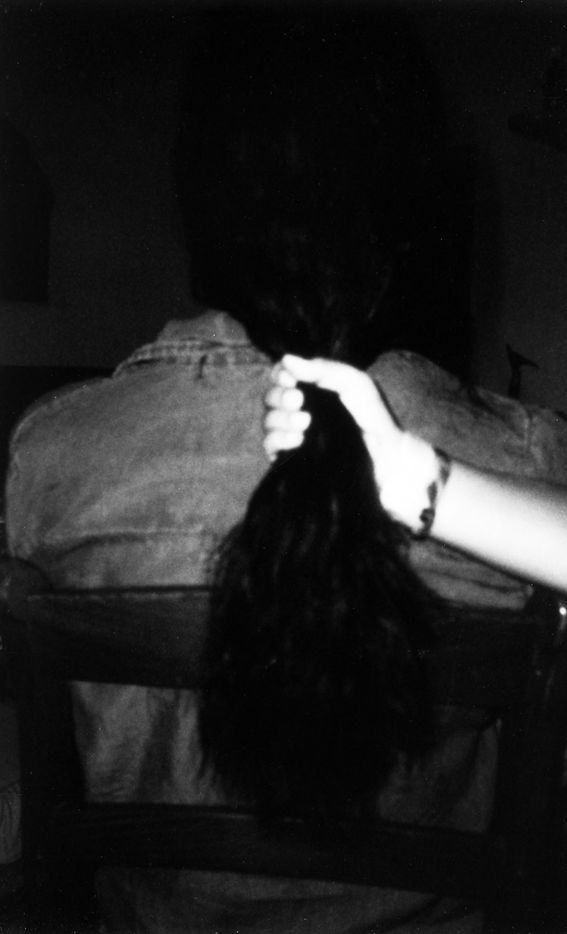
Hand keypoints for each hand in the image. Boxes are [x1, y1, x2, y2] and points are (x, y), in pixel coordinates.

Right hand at [263, 354, 402, 475]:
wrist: (384, 456)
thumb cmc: (372, 417)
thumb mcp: (353, 383)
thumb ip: (322, 369)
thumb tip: (287, 359)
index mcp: (311, 388)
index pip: (281, 377)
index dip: (279, 376)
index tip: (290, 380)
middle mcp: (299, 409)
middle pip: (270, 398)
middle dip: (280, 397)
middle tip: (298, 400)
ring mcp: (294, 434)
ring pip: (268, 421)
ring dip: (281, 419)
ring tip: (305, 422)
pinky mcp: (291, 457)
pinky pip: (270, 445)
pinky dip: (279, 439)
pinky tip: (298, 440)